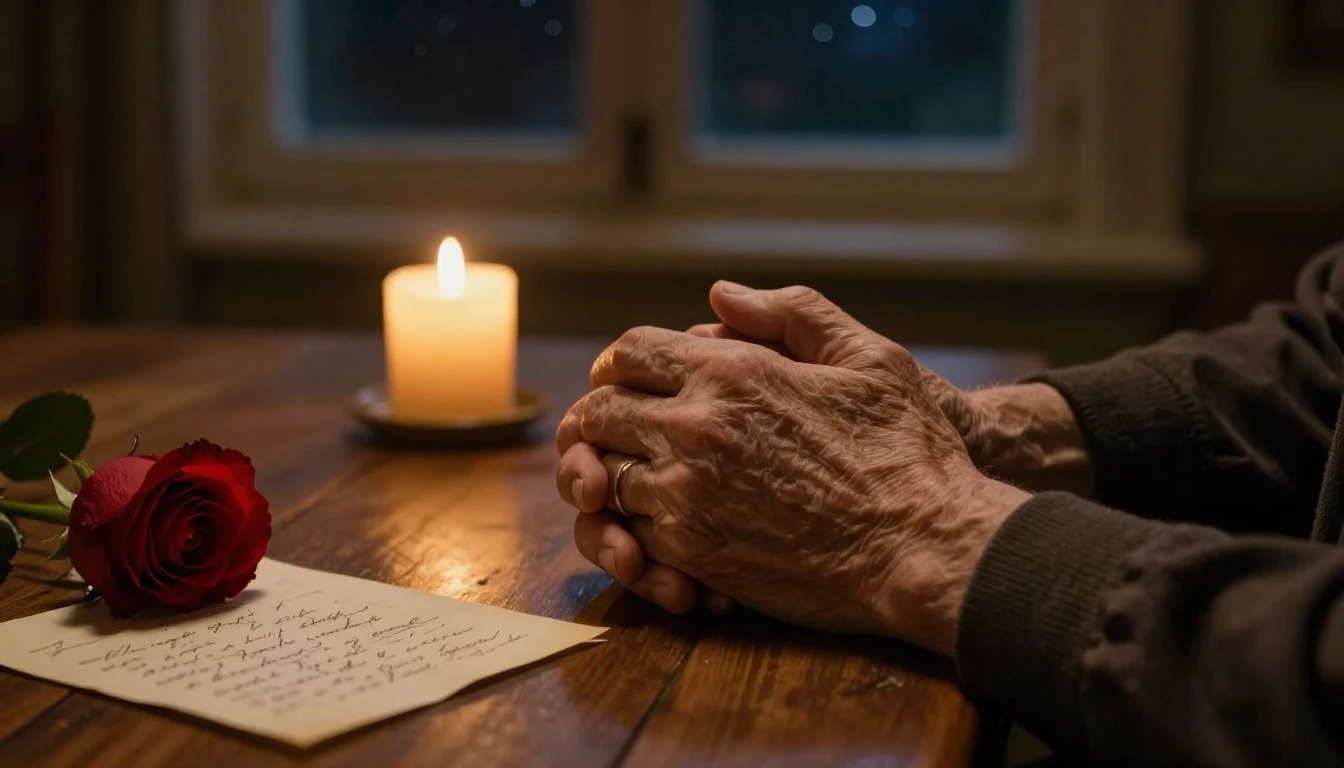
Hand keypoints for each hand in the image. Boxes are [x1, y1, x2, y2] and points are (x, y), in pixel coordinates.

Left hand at [557, 285, 1029, 653]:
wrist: (925, 547)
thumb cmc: (909, 451)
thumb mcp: (870, 357)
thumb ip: (794, 313)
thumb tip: (722, 295)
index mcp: (731, 372)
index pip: (629, 353)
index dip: (619, 365)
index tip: (626, 380)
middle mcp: (695, 427)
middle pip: (599, 413)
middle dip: (600, 420)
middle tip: (615, 433)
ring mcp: (687, 494)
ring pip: (607, 478)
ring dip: (616, 478)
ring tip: (636, 482)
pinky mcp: (694, 554)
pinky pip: (631, 534)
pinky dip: (637, 531)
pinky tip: (665, 528)